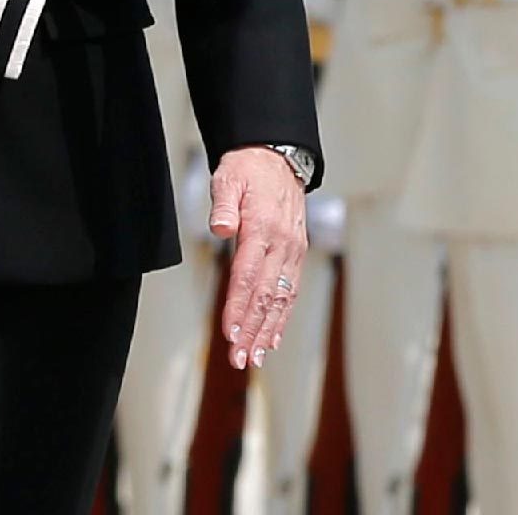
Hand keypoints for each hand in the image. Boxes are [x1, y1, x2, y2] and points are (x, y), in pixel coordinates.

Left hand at [212, 145, 307, 370]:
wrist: (278, 158)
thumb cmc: (248, 169)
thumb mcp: (229, 177)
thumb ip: (224, 204)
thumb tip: (220, 228)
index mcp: (263, 227)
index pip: (247, 275)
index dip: (238, 306)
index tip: (229, 333)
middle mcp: (282, 244)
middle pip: (265, 295)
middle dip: (252, 330)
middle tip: (239, 359)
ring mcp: (293, 251)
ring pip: (281, 299)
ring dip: (268, 331)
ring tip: (255, 358)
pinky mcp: (296, 255)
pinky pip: (290, 291)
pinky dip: (282, 317)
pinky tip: (273, 339)